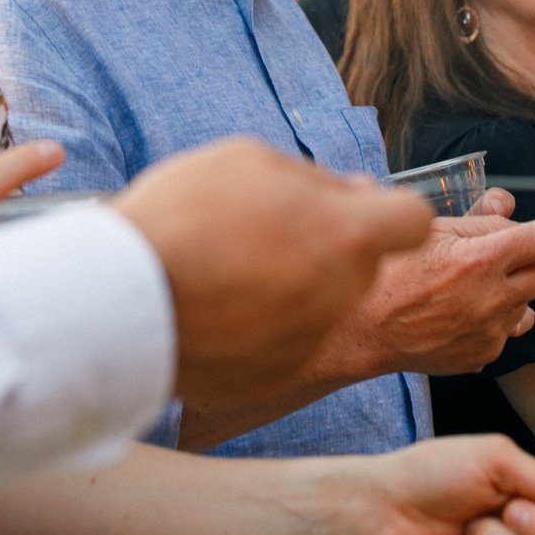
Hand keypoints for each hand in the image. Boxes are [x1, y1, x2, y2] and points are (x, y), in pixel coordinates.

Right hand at [113, 140, 434, 407]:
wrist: (121, 299)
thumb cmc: (183, 216)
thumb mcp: (250, 160)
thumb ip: (316, 178)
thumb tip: (353, 191)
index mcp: (346, 233)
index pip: (413, 223)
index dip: (388, 213)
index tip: (358, 212)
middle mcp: (341, 292)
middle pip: (360, 265)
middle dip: (328, 248)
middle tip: (265, 233)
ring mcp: (309, 338)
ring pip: (321, 303)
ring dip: (292, 287)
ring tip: (228, 270)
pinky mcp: (275, 373)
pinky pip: (284, 340)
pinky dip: (260, 326)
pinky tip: (215, 308)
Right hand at [316, 207, 534, 380]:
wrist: (361, 327)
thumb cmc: (388, 271)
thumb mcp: (429, 228)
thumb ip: (477, 219)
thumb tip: (507, 208)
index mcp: (480, 259)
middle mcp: (492, 298)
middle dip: (526, 262)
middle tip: (496, 258)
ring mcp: (488, 332)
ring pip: (525, 306)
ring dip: (509, 294)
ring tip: (472, 289)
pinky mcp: (480, 356)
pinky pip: (504, 334)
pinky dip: (491, 323)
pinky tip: (459, 314)